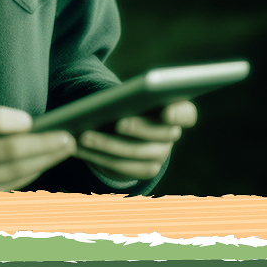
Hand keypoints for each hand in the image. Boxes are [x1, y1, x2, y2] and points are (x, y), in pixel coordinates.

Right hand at [0, 103, 78, 190]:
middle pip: (10, 154)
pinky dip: (22, 181)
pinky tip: (36, 169)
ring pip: (11, 177)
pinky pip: (0, 192)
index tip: (34, 121)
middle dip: (45, 147)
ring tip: (59, 153)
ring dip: (40, 165)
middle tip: (68, 139)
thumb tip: (24, 127)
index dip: (19, 122)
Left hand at [76, 100, 196, 183]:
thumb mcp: (126, 96)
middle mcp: (171, 134)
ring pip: (136, 153)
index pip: (186, 114)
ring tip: (85, 136)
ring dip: (108, 145)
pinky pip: (121, 167)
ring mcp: (159, 155)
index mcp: (175, 110)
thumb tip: (104, 103)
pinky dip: (97, 157)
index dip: (179, 114)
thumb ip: (126, 96)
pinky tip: (79, 149)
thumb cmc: (124, 103)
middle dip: (138, 128)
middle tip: (118, 123)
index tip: (167, 113)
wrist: (119, 127)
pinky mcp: (143, 170)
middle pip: (161, 135)